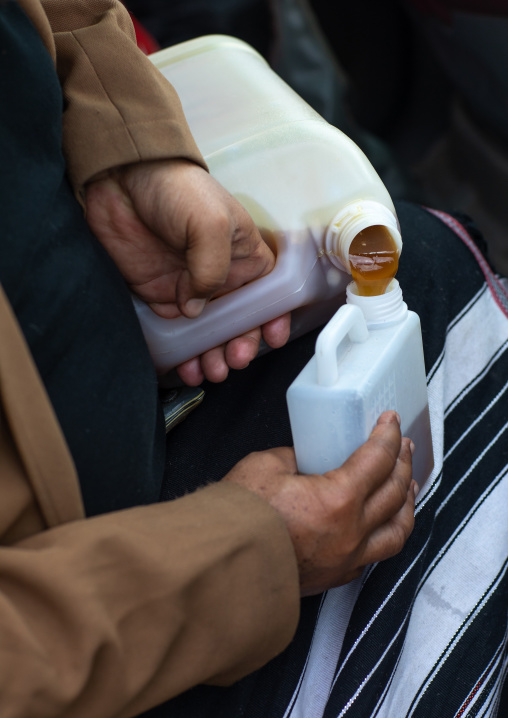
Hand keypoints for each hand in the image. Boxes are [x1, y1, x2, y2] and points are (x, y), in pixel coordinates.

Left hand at [85, 159, 290, 383]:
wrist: (120, 181)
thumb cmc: (177, 190)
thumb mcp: (211, 222)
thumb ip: (212, 268)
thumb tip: (197, 308)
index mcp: (245, 257)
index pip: (267, 296)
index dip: (273, 319)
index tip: (271, 339)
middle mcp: (222, 277)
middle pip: (238, 323)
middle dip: (239, 346)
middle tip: (232, 361)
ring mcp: (190, 290)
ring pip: (209, 335)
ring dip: (212, 356)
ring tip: (212, 371)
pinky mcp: (160, 297)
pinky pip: (177, 333)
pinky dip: (183, 354)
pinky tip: (186, 366)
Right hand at [222, 411, 416, 595]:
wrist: (221, 566)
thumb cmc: (239, 519)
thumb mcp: (266, 466)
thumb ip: (296, 457)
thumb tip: (307, 458)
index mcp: (339, 500)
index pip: (378, 459)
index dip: (388, 435)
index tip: (390, 421)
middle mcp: (352, 533)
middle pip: (395, 491)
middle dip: (402, 462)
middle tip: (402, 445)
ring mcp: (347, 559)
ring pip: (397, 531)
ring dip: (406, 503)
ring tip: (408, 485)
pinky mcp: (335, 576)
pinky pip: (374, 555)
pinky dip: (384, 533)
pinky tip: (380, 524)